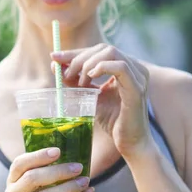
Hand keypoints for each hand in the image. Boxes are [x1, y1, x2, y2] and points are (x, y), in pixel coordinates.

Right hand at [0, 148, 94, 191]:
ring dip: (68, 188)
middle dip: (58, 171)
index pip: (19, 164)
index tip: (57, 151)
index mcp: (11, 184)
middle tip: (78, 167)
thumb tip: (66, 157)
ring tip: (85, 181)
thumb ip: (34, 176)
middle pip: (33, 178)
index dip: (38, 156)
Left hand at [51, 44, 153, 158]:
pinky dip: (102, 67)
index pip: (98, 50)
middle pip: (102, 48)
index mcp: (124, 68)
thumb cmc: (112, 121)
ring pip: (110, 52)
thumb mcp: (90, 97)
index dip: (74, 52)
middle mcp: (134, 67)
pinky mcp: (137, 88)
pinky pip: (121, 68)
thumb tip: (55, 67)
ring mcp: (138, 76)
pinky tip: (90, 77)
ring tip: (79, 82)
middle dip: (78, 58)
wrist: (129, 143)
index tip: (54, 57)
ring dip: (88, 64)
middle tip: (64, 75)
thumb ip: (75, 82)